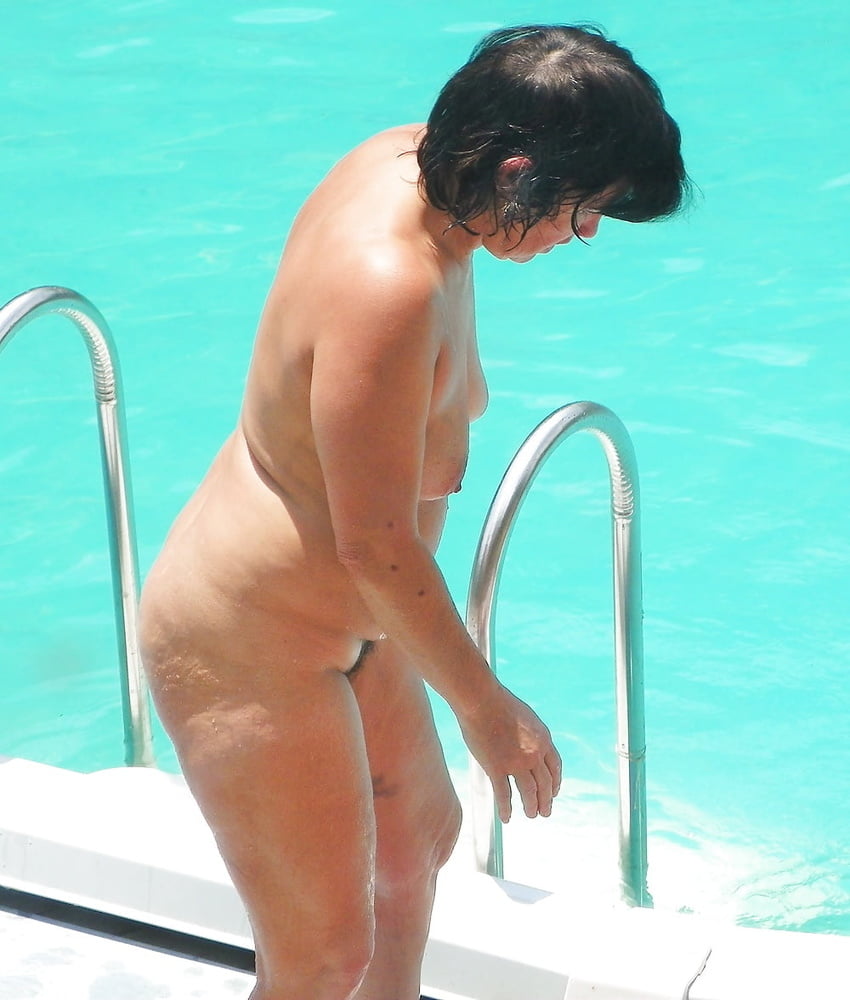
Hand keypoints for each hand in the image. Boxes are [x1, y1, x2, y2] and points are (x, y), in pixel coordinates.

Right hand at [458, 680, 561, 821]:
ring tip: (532, 815)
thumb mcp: (525, 716)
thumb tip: (527, 742)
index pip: (555, 767)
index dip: (556, 782)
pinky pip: (504, 795)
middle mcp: (534, 754)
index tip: (554, 792)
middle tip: (545, 811)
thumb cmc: (499, 702)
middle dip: (546, 800)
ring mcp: (516, 763)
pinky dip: (506, 808)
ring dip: (531, 806)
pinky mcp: (497, 768)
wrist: (482, 699)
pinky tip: (506, 817)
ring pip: (529, 793)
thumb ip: (529, 733)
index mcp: (543, 739)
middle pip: (545, 784)